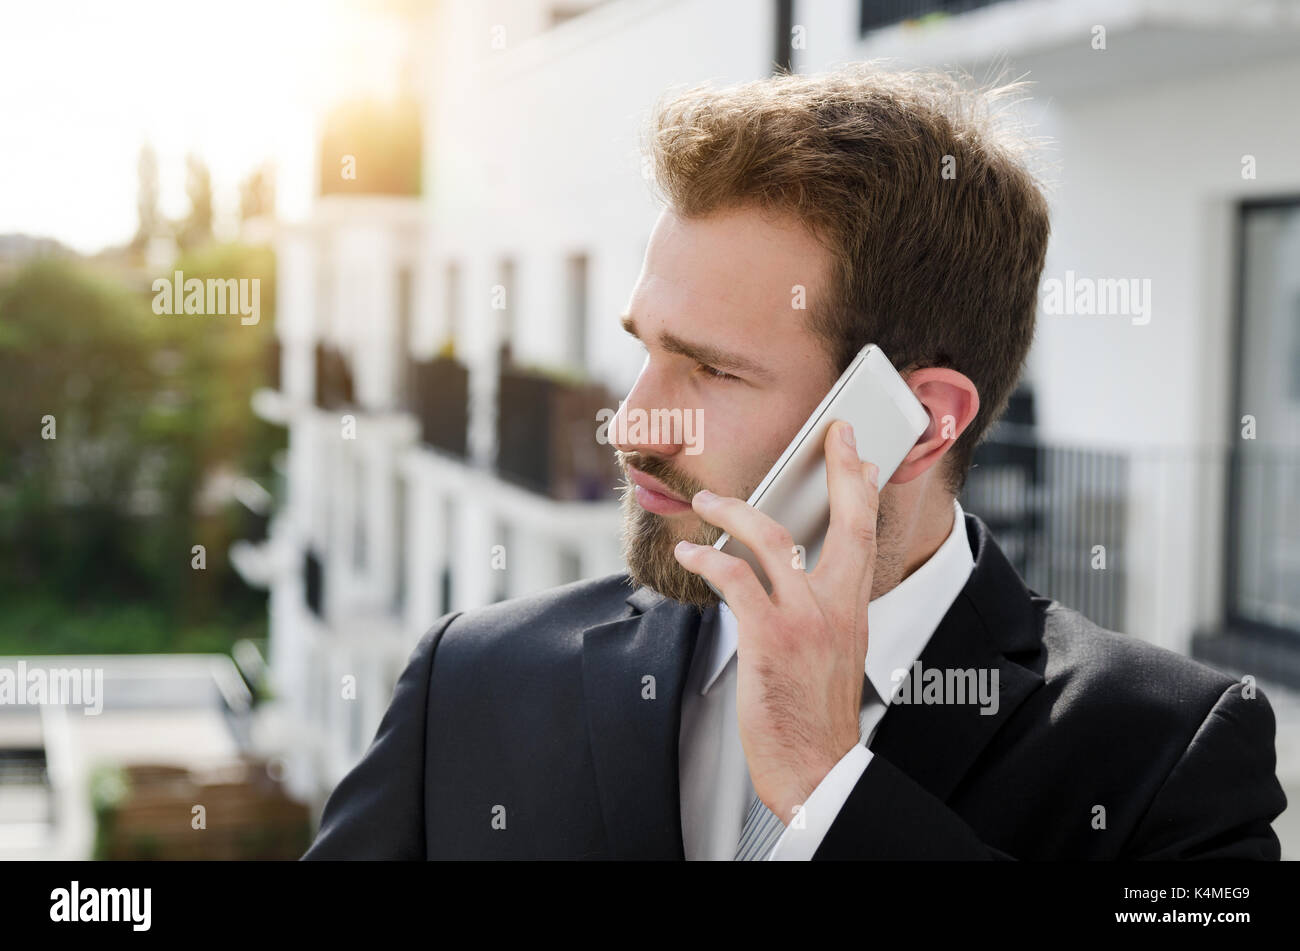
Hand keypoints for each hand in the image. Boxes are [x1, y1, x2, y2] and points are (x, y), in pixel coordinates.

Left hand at [673, 420, 879, 824]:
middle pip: (845, 520)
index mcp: (854, 609)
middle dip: (839, 470)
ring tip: (708, 502)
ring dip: (734, 513)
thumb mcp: (837, 652)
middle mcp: (836, 607)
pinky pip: (736, 581)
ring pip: (773, 540)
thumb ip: (825, 610)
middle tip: (830, 434)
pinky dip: (709, 560)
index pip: (867, 534)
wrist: (818, 769)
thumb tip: (801, 579)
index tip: (858, 453)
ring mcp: (805, 620)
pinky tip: (691, 554)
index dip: (863, 486)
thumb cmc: (816, 715)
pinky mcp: (771, 638)